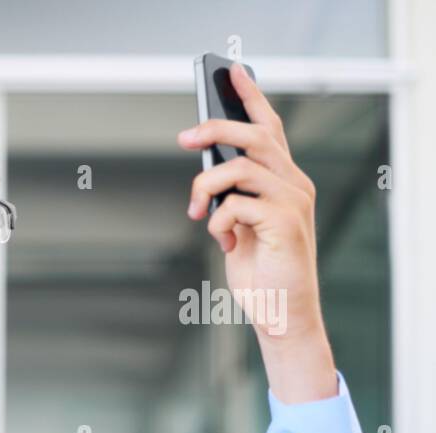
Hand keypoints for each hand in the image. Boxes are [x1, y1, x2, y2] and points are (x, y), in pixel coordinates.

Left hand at [177, 63, 336, 403]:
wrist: (281, 313)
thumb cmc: (260, 272)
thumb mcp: (239, 227)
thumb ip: (231, 197)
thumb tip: (205, 174)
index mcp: (285, 180)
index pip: (270, 128)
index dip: (251, 97)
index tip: (231, 72)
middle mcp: (295, 184)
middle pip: (255, 136)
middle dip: (216, 130)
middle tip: (185, 138)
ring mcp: (293, 201)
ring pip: (239, 168)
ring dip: (206, 188)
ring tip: (197, 212)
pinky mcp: (284, 221)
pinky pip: (236, 203)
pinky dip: (218, 221)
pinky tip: (224, 242)